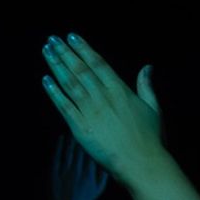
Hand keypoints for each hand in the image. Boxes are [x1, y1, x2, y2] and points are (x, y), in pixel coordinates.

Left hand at [38, 37, 166, 185]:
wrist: (141, 163)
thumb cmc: (150, 139)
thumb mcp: (154, 108)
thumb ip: (146, 86)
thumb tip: (147, 67)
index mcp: (120, 90)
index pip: (98, 63)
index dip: (83, 48)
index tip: (72, 37)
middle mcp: (103, 97)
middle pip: (80, 70)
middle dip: (65, 53)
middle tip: (52, 39)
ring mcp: (91, 112)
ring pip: (70, 84)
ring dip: (57, 66)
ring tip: (47, 51)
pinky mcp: (81, 128)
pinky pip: (64, 106)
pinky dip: (54, 92)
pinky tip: (46, 80)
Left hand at [47, 133, 108, 199]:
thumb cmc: (83, 199)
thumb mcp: (98, 190)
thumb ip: (104, 175)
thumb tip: (109, 160)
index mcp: (90, 176)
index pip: (92, 155)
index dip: (94, 142)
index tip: (95, 132)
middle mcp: (78, 173)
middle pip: (81, 151)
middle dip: (83, 137)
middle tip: (84, 124)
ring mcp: (65, 173)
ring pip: (70, 151)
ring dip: (72, 139)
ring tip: (74, 129)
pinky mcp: (54, 174)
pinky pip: (57, 157)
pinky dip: (59, 147)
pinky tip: (62, 138)